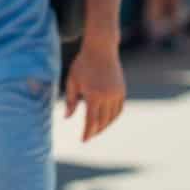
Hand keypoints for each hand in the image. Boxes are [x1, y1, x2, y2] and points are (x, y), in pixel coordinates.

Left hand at [65, 26, 125, 142]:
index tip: (83, 140)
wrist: (101, 48)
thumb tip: (67, 118)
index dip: (88, 132)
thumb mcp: (72, 81)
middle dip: (95, 130)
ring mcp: (117, 93)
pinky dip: (113, 117)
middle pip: (103, 121)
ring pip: (112, 117)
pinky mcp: (122, 90)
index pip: (91, 120)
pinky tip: (105, 120)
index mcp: (93, 94)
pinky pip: (118, 109)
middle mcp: (107, 96)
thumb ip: (70, 101)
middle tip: (89, 136)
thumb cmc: (82, 64)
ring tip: (96, 129)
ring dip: (105, 125)